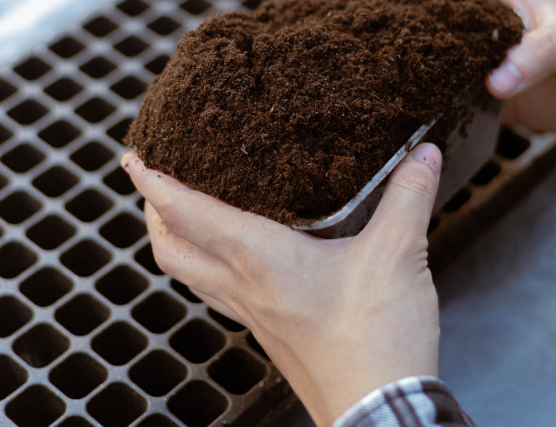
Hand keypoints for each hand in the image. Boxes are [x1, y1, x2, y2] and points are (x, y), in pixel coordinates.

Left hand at [122, 144, 443, 426]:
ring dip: (176, 243)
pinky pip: (221, 295)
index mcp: (261, 260)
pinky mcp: (270, 334)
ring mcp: (253, 316)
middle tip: (152, 182)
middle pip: (170, 251)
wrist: (379, 410)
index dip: (153, 183)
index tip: (133, 158)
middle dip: (152, 214)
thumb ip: (408, 197)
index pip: (187, 214)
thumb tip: (422, 155)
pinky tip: (238, 262)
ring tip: (180, 216)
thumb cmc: (377, 339)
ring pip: (190, 277)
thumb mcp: (398, 255)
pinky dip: (211, 269)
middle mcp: (245, 288)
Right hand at [371, 0, 555, 136]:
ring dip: (400, 67)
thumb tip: (494, 83)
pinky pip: (454, 99)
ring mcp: (488, 58)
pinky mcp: (500, 96)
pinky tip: (401, 118)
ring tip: (353, 80)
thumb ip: (535, 55)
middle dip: (379, 22)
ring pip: (430, 60)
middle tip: (334, 36)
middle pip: (419, 16)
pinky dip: (430, 106)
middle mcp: (483, 20)